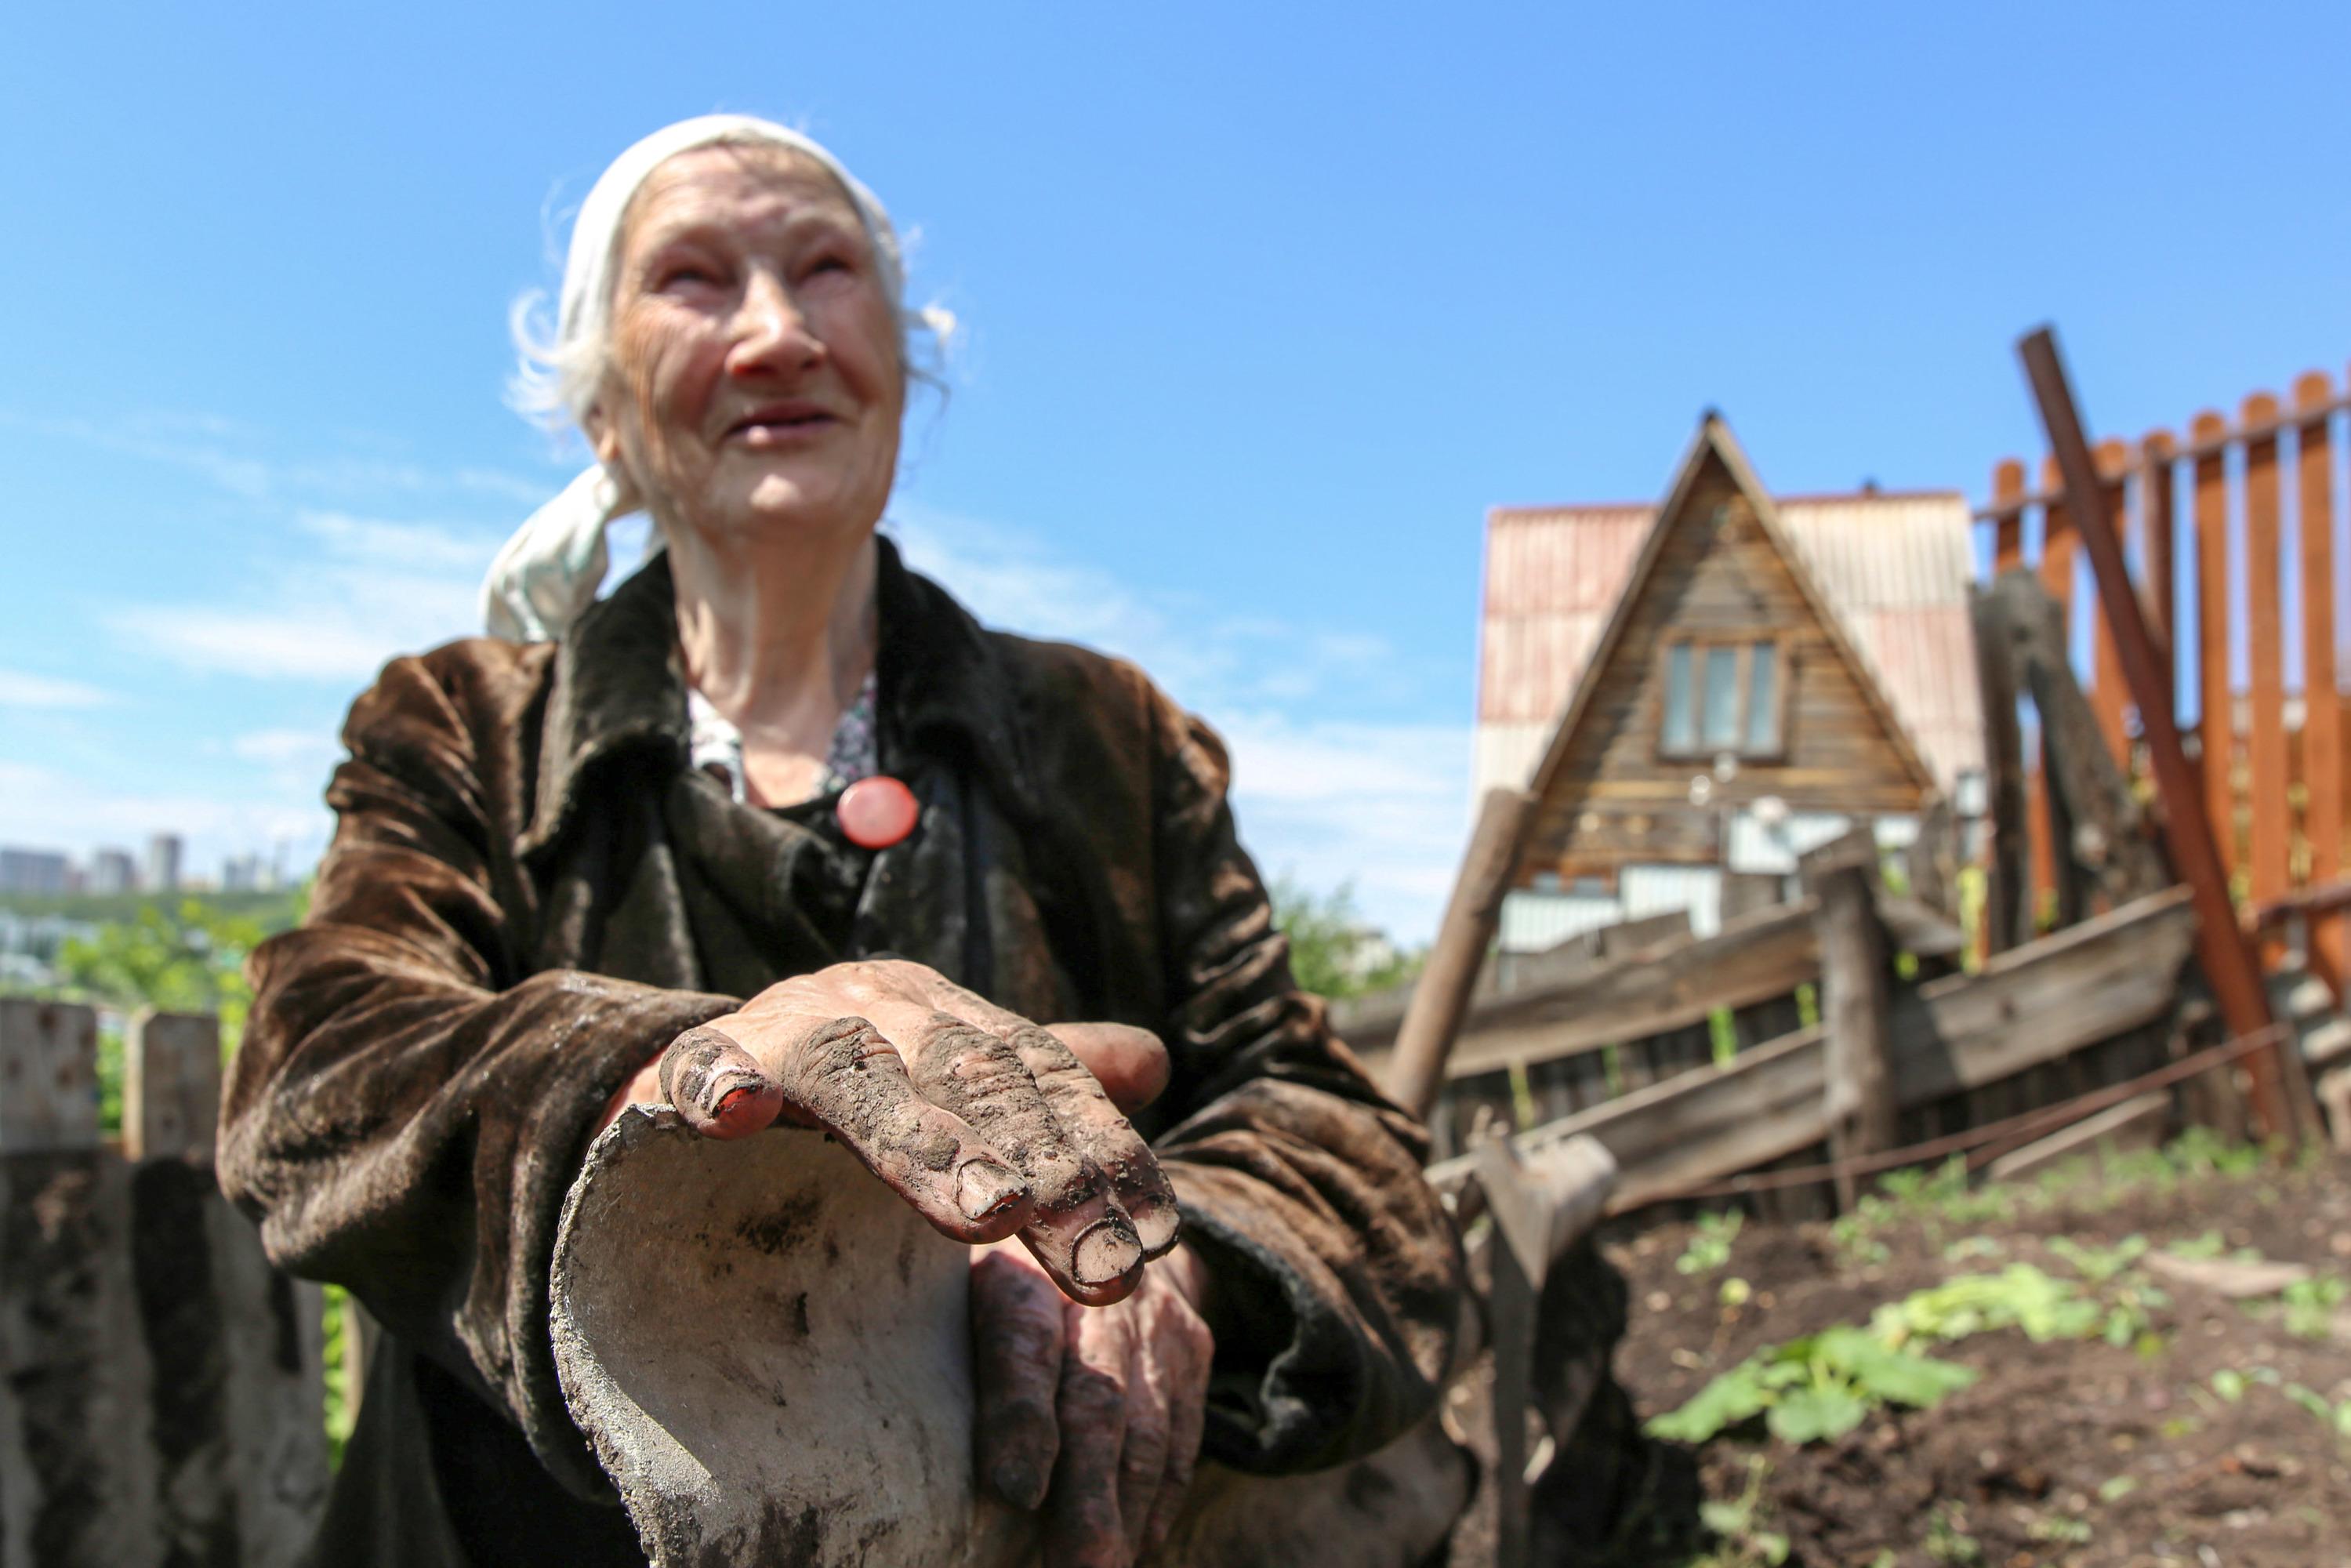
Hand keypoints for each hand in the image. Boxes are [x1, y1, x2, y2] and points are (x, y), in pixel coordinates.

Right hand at [599, 958, 1178, 1303]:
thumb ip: (1044, 1084)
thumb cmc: (845, 1093)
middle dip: (1045, 1167)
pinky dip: (719, 1084)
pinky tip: (735, 1114)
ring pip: (857, 1074)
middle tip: (1102, 1257)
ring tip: (991, 1216)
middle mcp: (872, 1006)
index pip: (1040, 1073)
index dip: (1104, 1148)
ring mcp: (779, 1030)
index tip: (1158, 1236)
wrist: (691, 1071)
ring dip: (924, 1141)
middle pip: (970, 1076)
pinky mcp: (686, 1066)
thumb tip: (1155, 1062)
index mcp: (943, 1013)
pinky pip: (701, 1069)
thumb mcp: (949, 1084)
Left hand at [971, 1239, 1215, 1566]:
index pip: (1021, 1338)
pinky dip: (1162, 1495)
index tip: (1014, 1491)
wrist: (1101, 1214)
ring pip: (1148, 1427)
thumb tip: (919, 1461)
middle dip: (1088, 1496)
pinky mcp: (1191, 1347)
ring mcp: (1153, 1319)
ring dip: (1126, 1511)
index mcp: (1018, 1271)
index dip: (1021, 1416)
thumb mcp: (960, 1291)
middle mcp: (1094, 1291)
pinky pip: (1183, 1431)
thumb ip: (956, 1356)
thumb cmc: (999, 1279)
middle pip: (1096, 1401)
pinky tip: (1141, 1541)